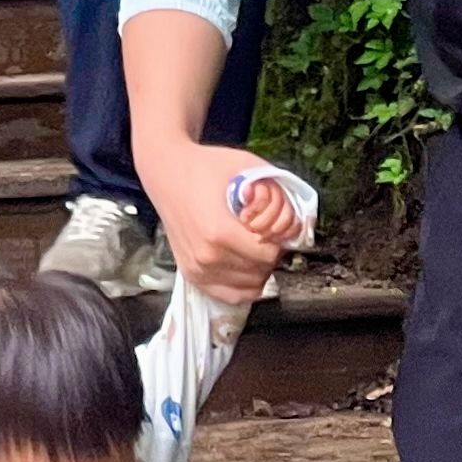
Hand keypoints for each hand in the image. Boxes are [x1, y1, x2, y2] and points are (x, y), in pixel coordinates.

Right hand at [144, 136, 289, 301]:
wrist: (166, 171)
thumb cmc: (205, 166)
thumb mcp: (247, 167)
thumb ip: (277, 193)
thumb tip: (296, 224)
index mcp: (219, 232)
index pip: (269, 254)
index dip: (278, 239)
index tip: (273, 225)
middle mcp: (206, 257)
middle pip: (261, 271)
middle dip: (270, 253)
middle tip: (265, 233)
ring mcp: (197, 269)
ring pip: (250, 285)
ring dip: (259, 267)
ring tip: (252, 244)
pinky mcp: (192, 275)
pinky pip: (232, 295)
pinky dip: (245, 283)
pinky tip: (245, 263)